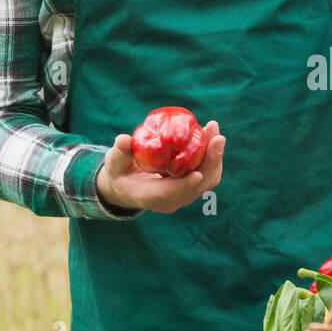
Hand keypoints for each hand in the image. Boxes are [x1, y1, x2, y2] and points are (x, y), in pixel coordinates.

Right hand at [97, 119, 225, 212]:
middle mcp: (171, 200)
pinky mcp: (192, 188)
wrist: (127, 187)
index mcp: (150, 196)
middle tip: (217, 137)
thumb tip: (123, 140)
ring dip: (215, 156)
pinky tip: (211, 136)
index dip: (185, 185)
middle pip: (198, 186)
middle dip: (210, 162)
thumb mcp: (114, 163)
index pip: (171, 194)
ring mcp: (184, 196)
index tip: (198, 174)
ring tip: (214, 130)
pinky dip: (212, 157)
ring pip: (207, 181)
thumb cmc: (120, 172)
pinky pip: (208, 175)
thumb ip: (119, 152)